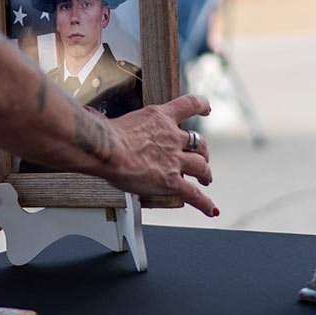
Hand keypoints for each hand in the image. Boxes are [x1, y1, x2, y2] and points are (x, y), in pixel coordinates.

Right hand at [103, 95, 216, 217]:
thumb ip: (125, 127)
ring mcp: (175, 160)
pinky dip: (205, 203)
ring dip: (205, 173)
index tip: (206, 109)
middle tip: (201, 157)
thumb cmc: (107, 136)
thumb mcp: (122, 122)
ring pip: (201, 166)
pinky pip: (194, 194)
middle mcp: (172, 137)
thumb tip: (105, 128)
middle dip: (202, 151)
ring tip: (205, 179)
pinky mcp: (171, 181)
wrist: (108, 149)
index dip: (201, 106)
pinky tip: (210, 209)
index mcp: (160, 117)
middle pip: (198, 142)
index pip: (188, 105)